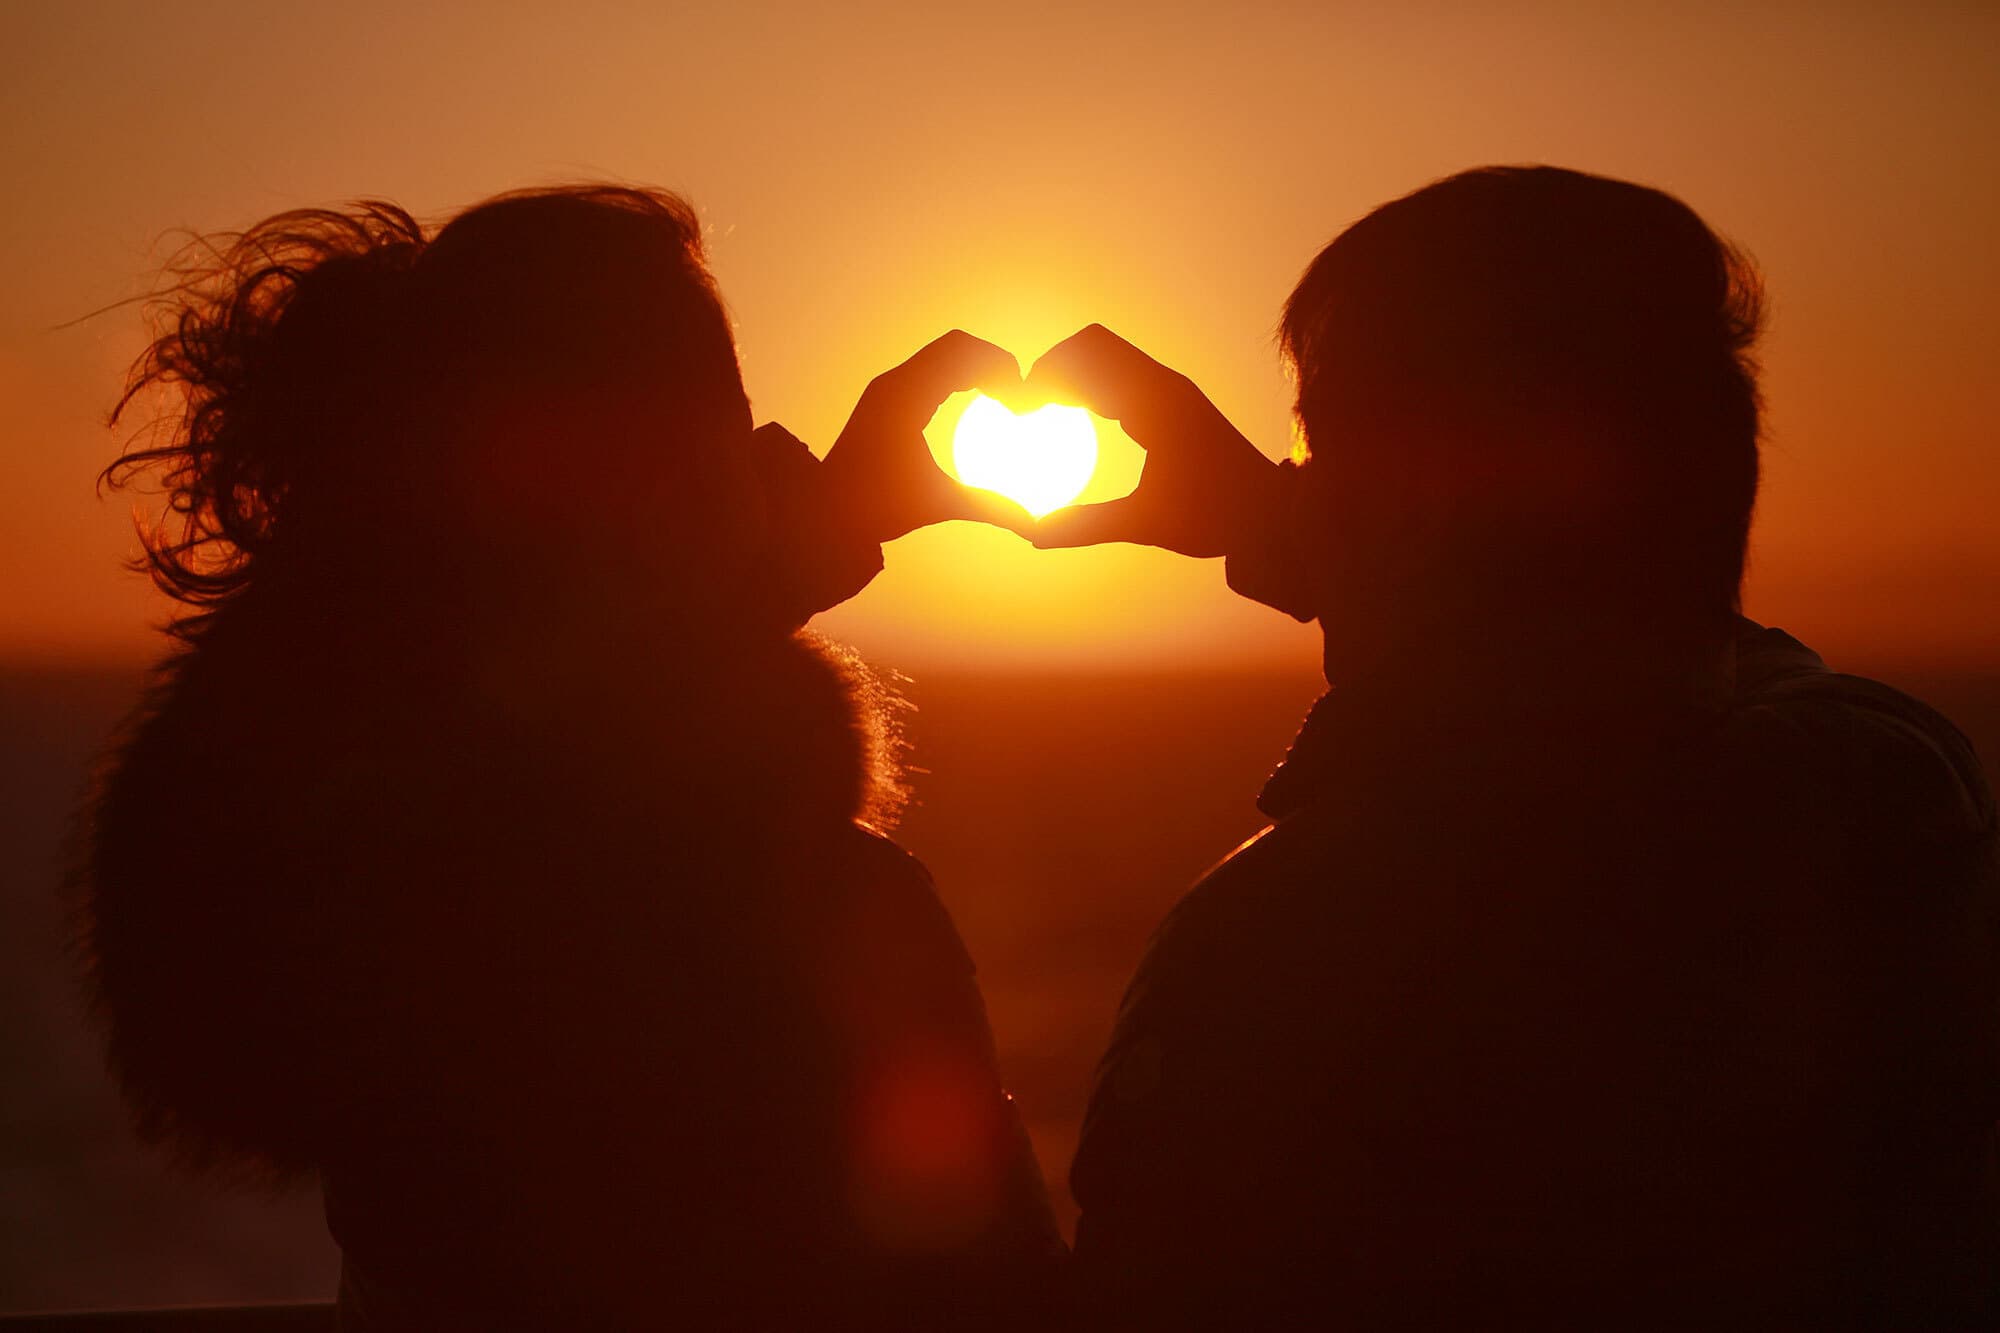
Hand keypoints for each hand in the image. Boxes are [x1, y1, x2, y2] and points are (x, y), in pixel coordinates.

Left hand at [819, 330, 1035, 543]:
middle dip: (992, 363)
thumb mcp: (937, 504)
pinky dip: (955, 381)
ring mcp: (886, 390)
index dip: (1000, 366)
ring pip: (940, 358)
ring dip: (974, 369)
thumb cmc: (873, 508)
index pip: (962, 353)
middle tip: (1016, 397)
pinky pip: (927, 374)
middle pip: (955, 347)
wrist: (821, 514)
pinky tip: (971, 408)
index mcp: (905, 396)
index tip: (1021, 399)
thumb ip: (989, 508)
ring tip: (1001, 399)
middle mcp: (893, 383)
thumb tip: (1034, 525)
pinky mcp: (883, 402)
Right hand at [1024, 325, 1283, 556]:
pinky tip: (1079, 423)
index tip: (1018, 406)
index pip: (1086, 356)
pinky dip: (1095, 389)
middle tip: (1025, 407)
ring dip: (1073, 376)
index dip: (1044, 373)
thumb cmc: (1220, 517)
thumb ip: (1086, 526)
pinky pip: (1124, 379)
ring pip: (1109, 359)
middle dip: (1053, 366)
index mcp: (1156, 401)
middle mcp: (1164, 385)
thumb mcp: (1147, 524)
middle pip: (1093, 346)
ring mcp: (1171, 392)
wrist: (1276, 513)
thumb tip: (1032, 536)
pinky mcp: (1176, 405)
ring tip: (1043, 414)